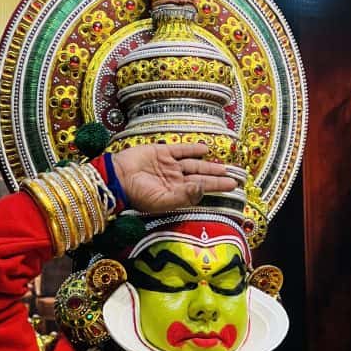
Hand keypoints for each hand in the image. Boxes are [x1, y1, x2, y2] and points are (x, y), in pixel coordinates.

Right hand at [110, 142, 233, 212]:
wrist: (116, 178)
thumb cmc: (136, 195)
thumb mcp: (161, 200)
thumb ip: (183, 196)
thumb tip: (202, 189)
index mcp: (176, 194)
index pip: (201, 190)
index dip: (216, 187)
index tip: (232, 186)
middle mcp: (175, 180)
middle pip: (201, 177)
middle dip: (217, 177)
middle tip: (234, 177)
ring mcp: (169, 166)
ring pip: (194, 165)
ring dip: (209, 165)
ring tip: (224, 167)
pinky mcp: (161, 152)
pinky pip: (180, 150)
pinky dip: (192, 149)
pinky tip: (204, 149)